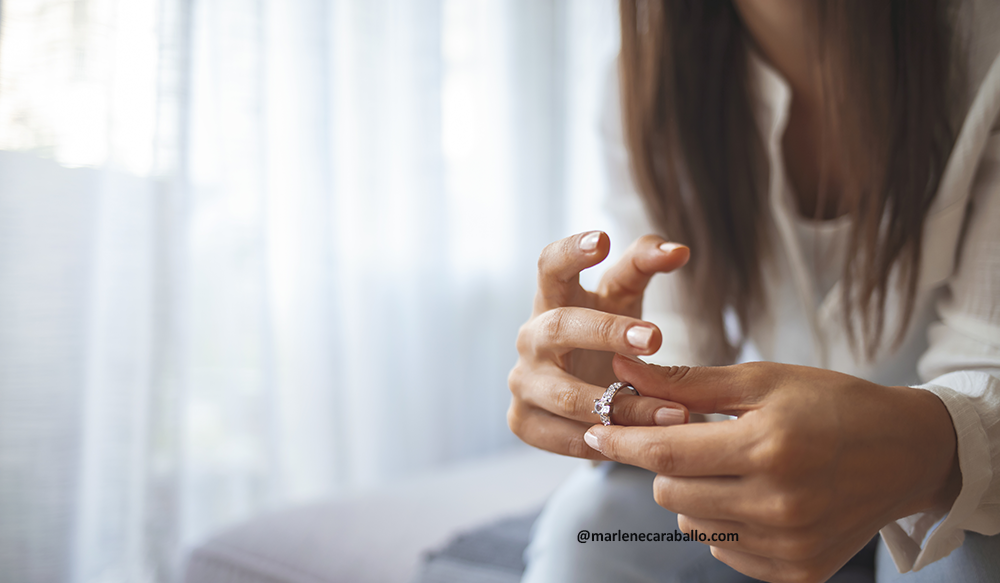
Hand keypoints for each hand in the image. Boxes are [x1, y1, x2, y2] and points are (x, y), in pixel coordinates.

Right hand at [507, 231, 691, 459]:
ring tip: (674, 412)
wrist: (580, 388)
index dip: (571, 251)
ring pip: (568, 396)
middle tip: (654, 338)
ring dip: (624, 406)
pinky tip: (641, 445)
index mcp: (551, 299)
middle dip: (606, 333)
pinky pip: (565, 437)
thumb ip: (647, 265)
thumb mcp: (623, 296)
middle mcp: (529, 337)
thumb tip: (680, 250)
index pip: (549, 265)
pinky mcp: (523, 422)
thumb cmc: (603, 332)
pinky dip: (604, 442)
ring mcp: (522, 381)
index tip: (603, 240)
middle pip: (559, 328)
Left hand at [584, 355, 961, 582]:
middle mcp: (779, 506)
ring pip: (692, 524)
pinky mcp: (799, 573)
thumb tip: (622, 371)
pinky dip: (725, 522)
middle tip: (696, 438)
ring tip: (735, 466)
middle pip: (670, 493)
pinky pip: (724, 550)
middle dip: (667, 463)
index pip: (666, 453)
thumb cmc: (832, 405)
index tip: (595, 429)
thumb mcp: (763, 380)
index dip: (622, 440)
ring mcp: (790, 546)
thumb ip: (688, 383)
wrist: (907, 453)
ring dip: (696, 494)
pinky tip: (757, 497)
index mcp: (770, 449)